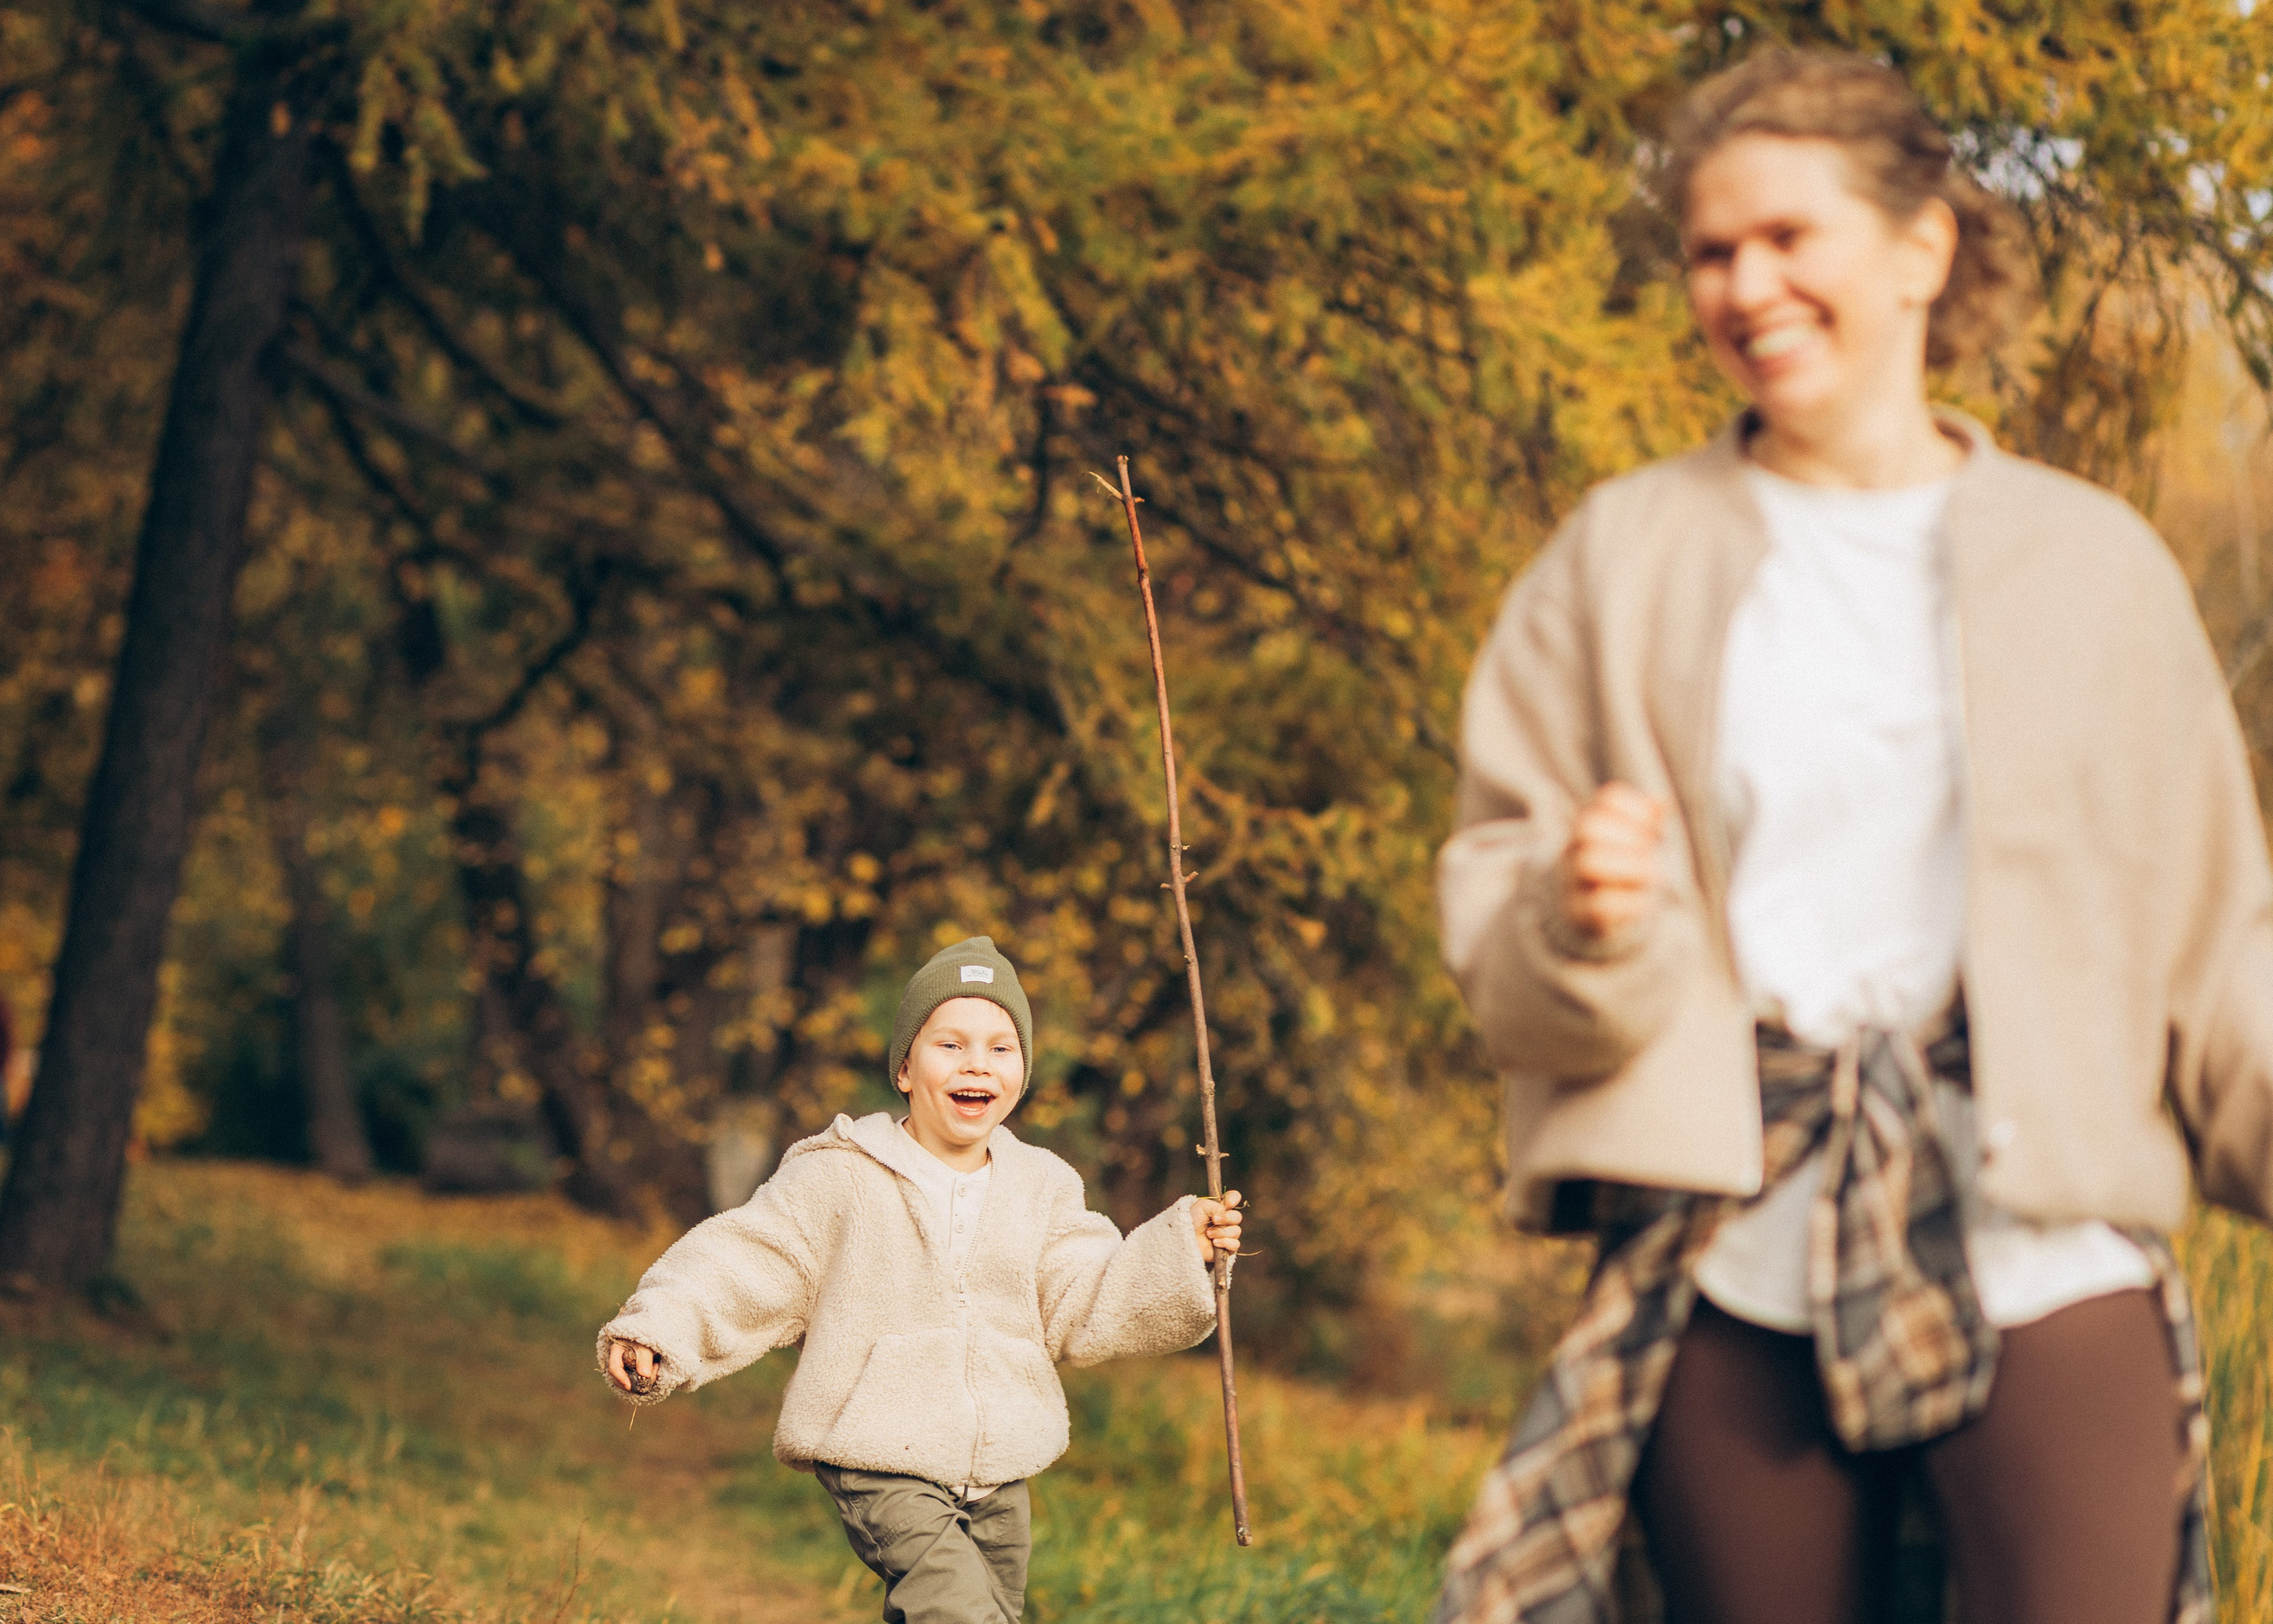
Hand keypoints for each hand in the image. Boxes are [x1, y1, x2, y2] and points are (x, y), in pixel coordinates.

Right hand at [605, 1337, 661, 1395]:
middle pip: (620, 1378)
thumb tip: (644, 1376)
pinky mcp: (633, 1370)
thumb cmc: (645, 1337)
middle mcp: (618, 1361)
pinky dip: (646, 1378)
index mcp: (616, 1351)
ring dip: (642, 1380)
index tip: (630, 1386)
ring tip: (656, 1367)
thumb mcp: (645, 1346)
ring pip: (629, 1381)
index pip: (614, 1368)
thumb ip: (644, 1359)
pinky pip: (637, 1379)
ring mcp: (625, 1367)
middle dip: (634, 1382)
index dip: (621, 1379)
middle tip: (649, 1378)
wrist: (653, 1332)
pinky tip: (656, 1367)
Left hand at [1193, 1190, 1243, 1264]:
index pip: (1234, 1198)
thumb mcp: (1202, 1207)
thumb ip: (1216, 1206)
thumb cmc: (1191, 1221)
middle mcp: (1226, 1220)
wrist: (1184, 1239)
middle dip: (1226, 1218)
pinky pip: (1235, 1244)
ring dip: (1221, 1232)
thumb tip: (1226, 1213)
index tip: (1227, 1204)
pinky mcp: (1227, 1248)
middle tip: (1214, 1220)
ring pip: (1236, 1231)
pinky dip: (1225, 1242)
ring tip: (1208, 1234)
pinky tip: (1215, 1243)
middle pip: (1237, 1217)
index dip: (1233, 1199)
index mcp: (1220, 1208)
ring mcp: (1227, 1234)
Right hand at [1559, 783, 1664, 942]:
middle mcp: (1575, 848)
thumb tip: (1663, 802)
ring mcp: (1572, 880)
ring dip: (1629, 867)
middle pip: (1588, 827)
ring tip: (1651, 876)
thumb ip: (1649, 820)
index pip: (1609, 799)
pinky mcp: (1578, 913)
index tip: (1655, 827)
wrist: (1596, 915)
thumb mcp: (1637, 841)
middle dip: (1629, 837)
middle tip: (1650, 852)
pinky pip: (1598, 905)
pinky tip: (1644, 903)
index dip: (1638, 808)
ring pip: (1588, 862)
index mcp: (1590, 824)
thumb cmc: (1624, 870)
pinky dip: (1629, 903)